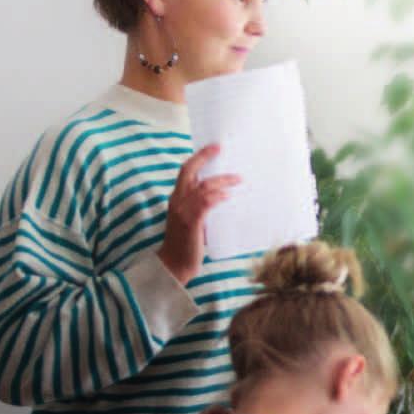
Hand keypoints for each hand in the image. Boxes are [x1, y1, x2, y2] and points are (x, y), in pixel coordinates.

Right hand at [157, 144, 240, 286]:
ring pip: (203, 187)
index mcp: (176, 198)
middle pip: (189, 171)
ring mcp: (182, 211)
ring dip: (222, 181)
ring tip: (238, 179)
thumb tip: (223, 194)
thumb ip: (202, 206)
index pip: (184, 171)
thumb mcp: (192, 219)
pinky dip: (218, 197)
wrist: (175, 265)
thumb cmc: (187, 243)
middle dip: (204, 157)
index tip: (213, 147)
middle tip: (220, 149)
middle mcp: (177, 201)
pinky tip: (227, 197)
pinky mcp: (191, 222)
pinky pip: (206, 203)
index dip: (198, 157)